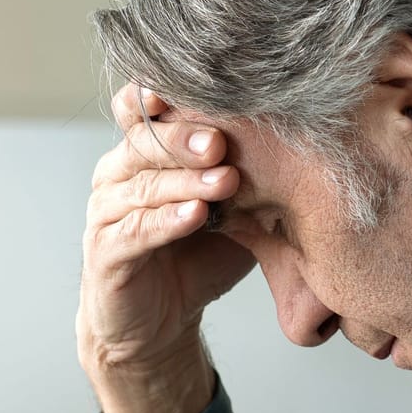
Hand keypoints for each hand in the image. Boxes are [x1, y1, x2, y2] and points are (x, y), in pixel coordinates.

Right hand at [79, 82, 258, 375]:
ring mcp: (106, 212)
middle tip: (224, 141)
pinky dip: (166, 221)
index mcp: (145, 154)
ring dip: (185, 180)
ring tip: (225, 180)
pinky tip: (196, 215)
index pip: (147, 112)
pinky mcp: (104, 252)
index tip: (206, 88)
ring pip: (141, 185)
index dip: (166, 95)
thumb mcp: (235, 211)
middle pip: (144, 141)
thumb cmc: (200, 257)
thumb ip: (252, 177)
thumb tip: (307, 142)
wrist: (160, 324)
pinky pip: (134, 230)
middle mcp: (118, 174)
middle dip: (186, 137)